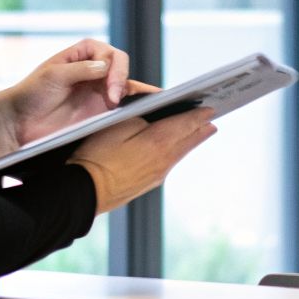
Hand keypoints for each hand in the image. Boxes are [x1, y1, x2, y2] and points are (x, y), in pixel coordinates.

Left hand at [0, 39, 136, 156]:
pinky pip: (124, 101)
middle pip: (120, 66)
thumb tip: (105, 66)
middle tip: (112, 98)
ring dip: (126, 90)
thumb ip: (81, 69)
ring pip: (124, 83)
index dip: (111, 65)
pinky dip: (135, 99)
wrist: (22, 120)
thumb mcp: (53, 75)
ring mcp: (99, 88)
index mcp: (81, 54)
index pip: (107, 53)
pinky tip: (145, 101)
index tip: (106, 82)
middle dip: (119, 78)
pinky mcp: (101, 107)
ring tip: (116, 103)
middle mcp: (93, 68)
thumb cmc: (32, 92)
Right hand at [69, 107, 216, 212]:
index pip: (185, 124)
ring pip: (180, 153)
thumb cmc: (97, 156)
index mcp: (158, 142)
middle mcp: (164, 161)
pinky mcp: (148, 183)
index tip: (210, 107)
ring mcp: (157, 175)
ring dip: (191, 140)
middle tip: (212, 120)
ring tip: (201, 132)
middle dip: (200, 128)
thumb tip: (157, 119)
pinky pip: (169, 163)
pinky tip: (176, 149)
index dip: (198, 114)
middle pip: (188, 140)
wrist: (86, 191)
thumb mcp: (117, 126)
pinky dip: (178, 152)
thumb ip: (141, 118)